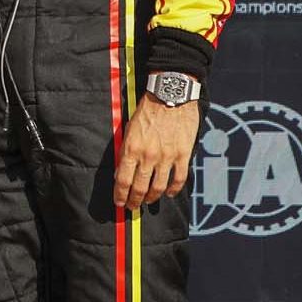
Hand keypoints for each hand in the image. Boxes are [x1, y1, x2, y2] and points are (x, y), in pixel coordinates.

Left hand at [113, 93, 200, 208]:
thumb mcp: (129, 128)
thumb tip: (120, 170)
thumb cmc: (148, 110)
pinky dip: (173, 189)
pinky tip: (168, 193)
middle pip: (140, 188)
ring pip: (158, 187)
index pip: (123, 180)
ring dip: (151, 198)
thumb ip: (125, 149)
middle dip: (134, 201)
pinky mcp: (182, 154)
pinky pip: (178, 179)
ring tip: (148, 202)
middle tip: (132, 206)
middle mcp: (148, 156)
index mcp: (131, 148)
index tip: (119, 203)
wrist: (170, 95)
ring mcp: (167, 157)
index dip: (120, 195)